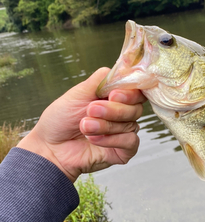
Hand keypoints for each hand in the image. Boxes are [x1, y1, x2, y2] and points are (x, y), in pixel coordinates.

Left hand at [17, 68, 145, 182]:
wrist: (50, 146)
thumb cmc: (62, 119)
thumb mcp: (78, 93)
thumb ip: (101, 80)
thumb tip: (121, 70)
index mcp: (115, 97)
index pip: (136, 90)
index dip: (129, 93)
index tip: (113, 95)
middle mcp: (123, 113)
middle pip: (136, 107)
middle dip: (113, 110)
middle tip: (91, 110)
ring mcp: (124, 132)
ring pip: (131, 124)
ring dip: (106, 125)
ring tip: (84, 126)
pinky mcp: (124, 151)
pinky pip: (130, 141)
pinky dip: (112, 140)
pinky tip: (94, 139)